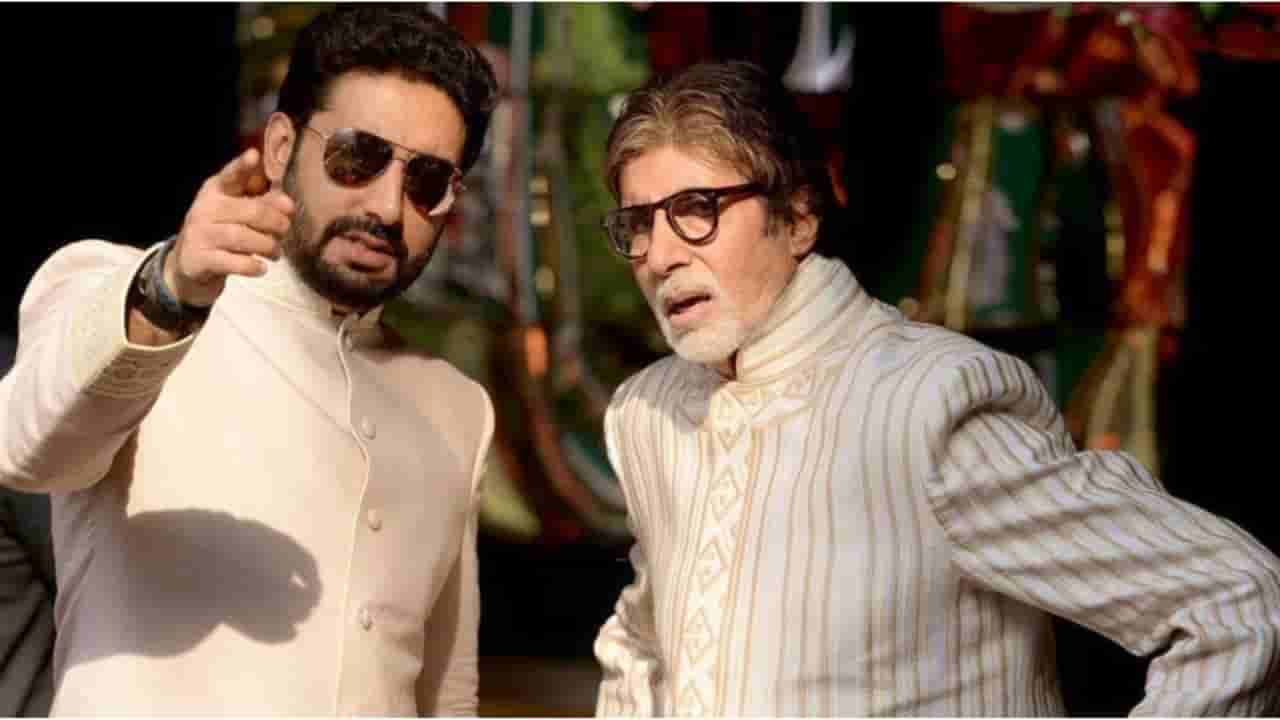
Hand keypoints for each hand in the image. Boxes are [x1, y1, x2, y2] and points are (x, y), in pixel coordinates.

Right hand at [165, 148, 294, 307]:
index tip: (255, 156)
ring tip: (275, 252)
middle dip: (276, 222)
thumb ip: (264, 203)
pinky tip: (261, 267)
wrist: (189, 264)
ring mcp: (199, 234)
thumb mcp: (238, 212)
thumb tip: (288, 204)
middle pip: (251, 211)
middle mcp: (205, 209)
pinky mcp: (199, 259)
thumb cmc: (222, 231)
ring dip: (267, 245)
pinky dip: (252, 266)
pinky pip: (233, 262)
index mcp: (216, 191)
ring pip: (242, 237)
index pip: (230, 175)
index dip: (243, 166)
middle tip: (285, 229)